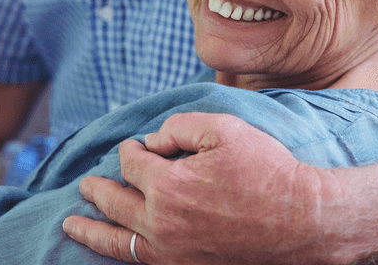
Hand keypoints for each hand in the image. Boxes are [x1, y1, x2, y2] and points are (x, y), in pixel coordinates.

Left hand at [63, 112, 343, 264]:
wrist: (305, 223)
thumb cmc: (268, 171)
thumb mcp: (224, 129)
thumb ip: (179, 127)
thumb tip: (151, 141)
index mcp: (168, 185)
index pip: (132, 162)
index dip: (131, 149)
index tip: (136, 145)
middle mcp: (162, 223)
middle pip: (115, 203)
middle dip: (97, 190)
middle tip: (86, 185)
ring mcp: (172, 253)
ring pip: (118, 242)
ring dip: (91, 230)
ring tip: (72, 224)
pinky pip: (141, 263)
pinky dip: (120, 254)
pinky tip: (114, 248)